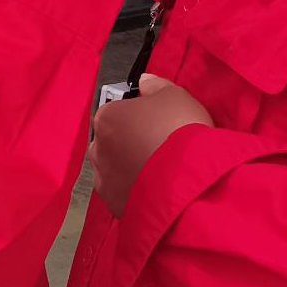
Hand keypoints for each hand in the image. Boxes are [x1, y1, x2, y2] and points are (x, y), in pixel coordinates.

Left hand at [89, 74, 211, 216]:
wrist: (189, 182)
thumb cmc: (180, 133)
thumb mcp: (176, 96)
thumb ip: (155, 85)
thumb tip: (144, 82)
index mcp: (107, 117)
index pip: (117, 110)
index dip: (140, 114)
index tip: (158, 121)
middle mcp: (97, 148)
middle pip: (113, 140)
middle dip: (132, 142)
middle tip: (161, 145)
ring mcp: (104, 180)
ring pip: (117, 169)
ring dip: (133, 168)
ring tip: (162, 170)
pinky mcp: (114, 205)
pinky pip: (124, 193)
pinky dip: (136, 190)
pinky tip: (158, 187)